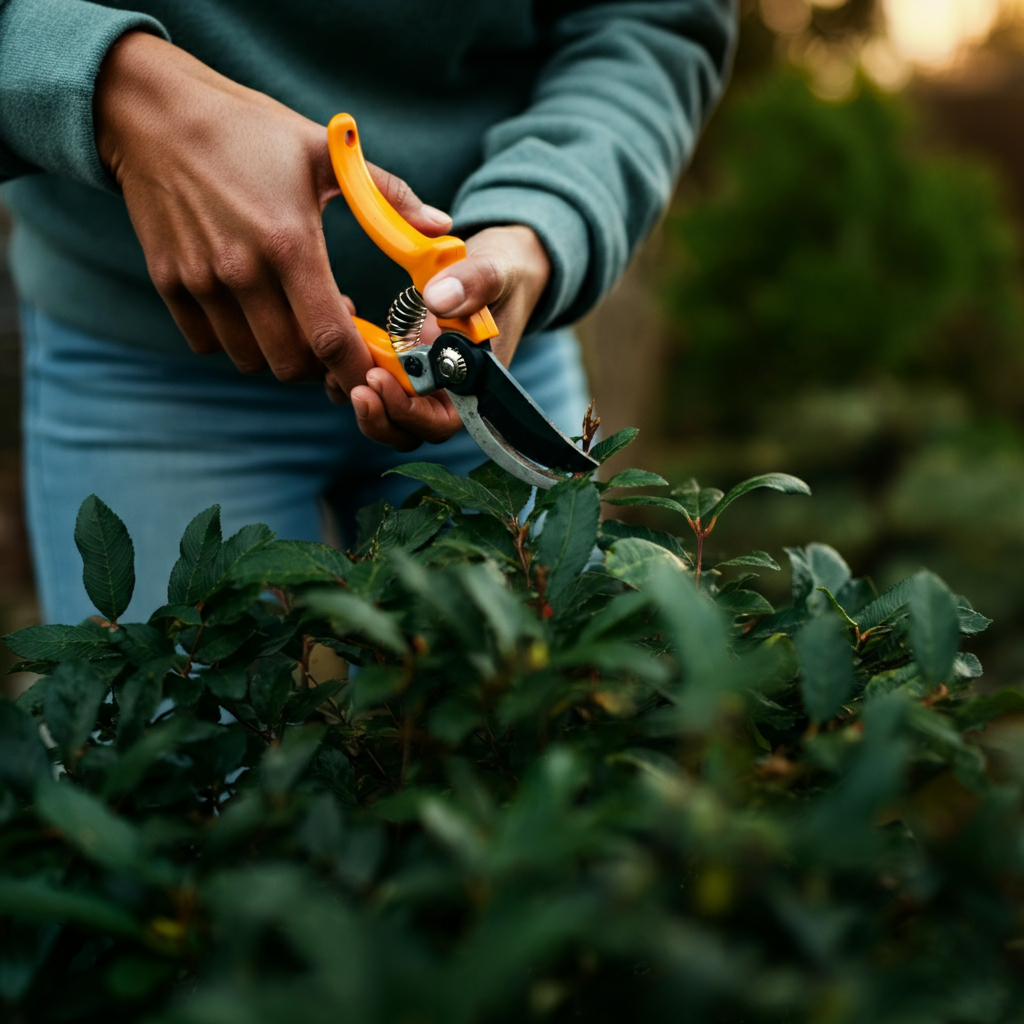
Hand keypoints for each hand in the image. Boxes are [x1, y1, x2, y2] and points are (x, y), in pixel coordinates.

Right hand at [94, 31, 451, 387]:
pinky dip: (233, 339)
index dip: (355, 367)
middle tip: (330, 334)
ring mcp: (201, 281)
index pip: (330, 339)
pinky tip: (249, 307)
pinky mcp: (168, 283)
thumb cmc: (248, 131)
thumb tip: (441, 227)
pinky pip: (207, 343)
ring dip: (278, 352)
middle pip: (291, 364)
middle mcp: (242, 271)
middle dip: (320, 363)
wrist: (151, 111)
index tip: (372, 368)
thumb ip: (389, 196)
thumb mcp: (325, 154)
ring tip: (290, 316)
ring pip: (250, 360)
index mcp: (289, 243)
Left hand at [345, 224, 551, 450]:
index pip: (438, 423)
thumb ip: (475, 283)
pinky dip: (347, 369)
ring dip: (357, 394)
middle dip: (377, 414)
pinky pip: (368, 384)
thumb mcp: (497, 271)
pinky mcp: (398, 368)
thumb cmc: (502, 278)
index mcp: (471, 384)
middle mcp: (444, 393)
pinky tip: (340, 335)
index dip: (407, 412)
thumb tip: (438, 299)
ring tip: (337, 360)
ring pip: (382, 412)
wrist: (493, 274)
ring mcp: (419, 383)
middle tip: (356, 384)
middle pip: (405, 430)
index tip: (378, 377)